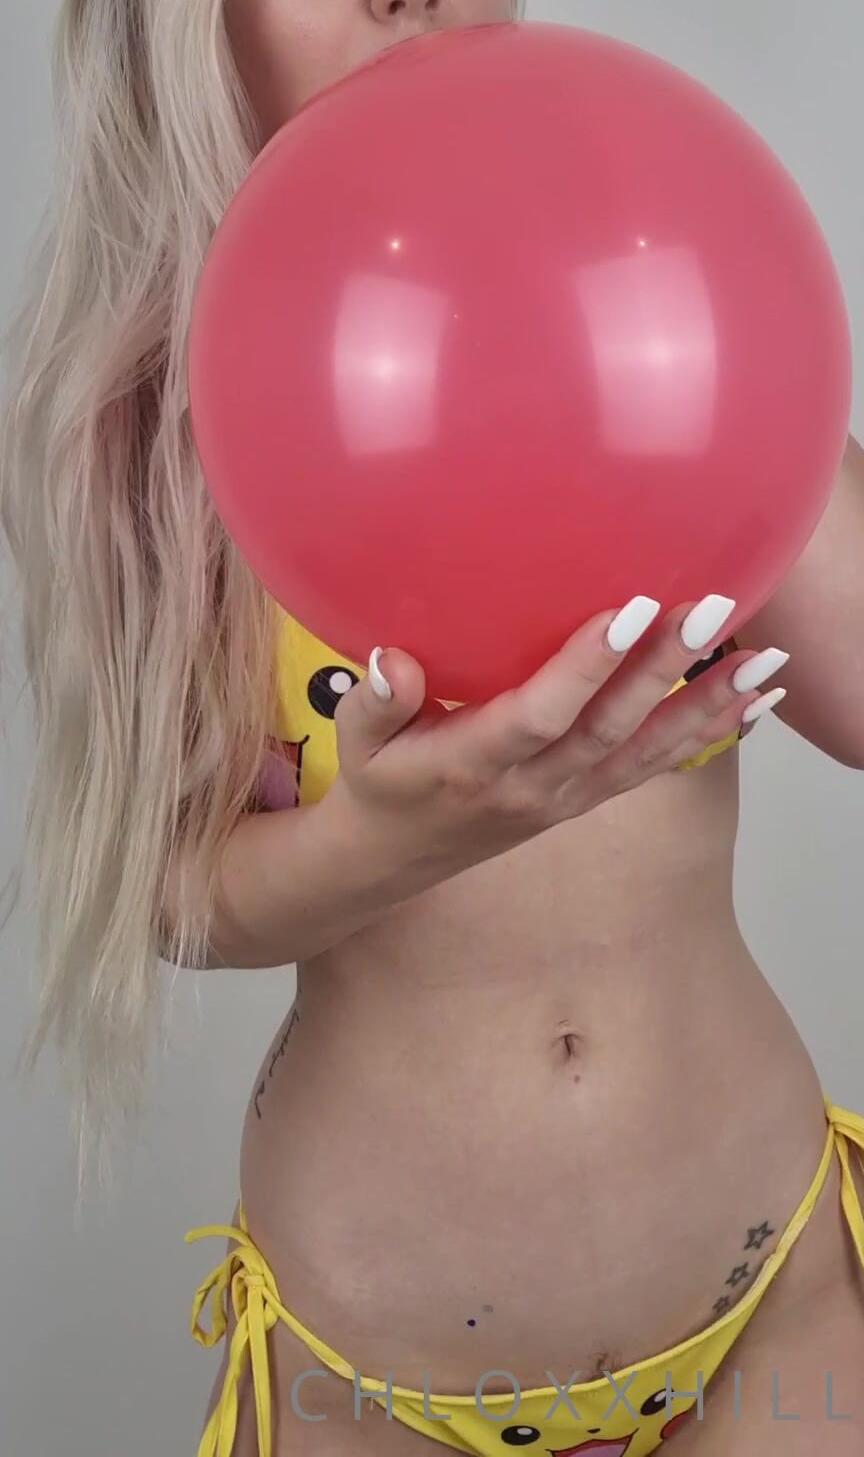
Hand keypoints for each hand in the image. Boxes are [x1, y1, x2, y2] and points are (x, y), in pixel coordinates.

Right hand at [319, 595, 788, 871]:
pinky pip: (655, 766)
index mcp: (472, 766)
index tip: (629, 609)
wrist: (393, 861)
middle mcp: (531, 787)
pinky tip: (755, 698)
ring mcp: (566, 798)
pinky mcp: (587, 798)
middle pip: (609, 728)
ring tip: (764, 661)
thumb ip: (371, 700)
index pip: (539, 715)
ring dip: (707, 705)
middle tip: (708, 611)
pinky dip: (708, 732)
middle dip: (662, 669)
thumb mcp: (354, 742)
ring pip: (646, 751)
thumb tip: (392, 659)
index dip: (585, 666)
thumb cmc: (377, 781)